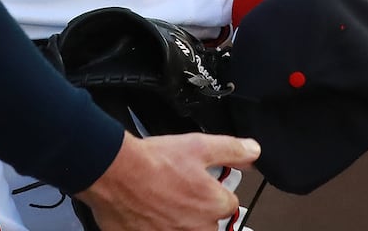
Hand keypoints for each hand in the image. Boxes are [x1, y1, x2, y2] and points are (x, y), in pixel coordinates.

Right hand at [75, 132, 259, 230]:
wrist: (114, 172)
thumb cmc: (153, 162)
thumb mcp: (197, 145)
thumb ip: (230, 150)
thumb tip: (253, 151)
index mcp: (215, 205)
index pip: (227, 202)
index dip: (212, 188)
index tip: (197, 181)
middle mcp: (200, 228)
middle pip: (207, 221)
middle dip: (195, 207)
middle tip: (175, 189)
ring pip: (185, 228)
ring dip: (177, 219)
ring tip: (160, 199)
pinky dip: (157, 226)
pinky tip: (148, 212)